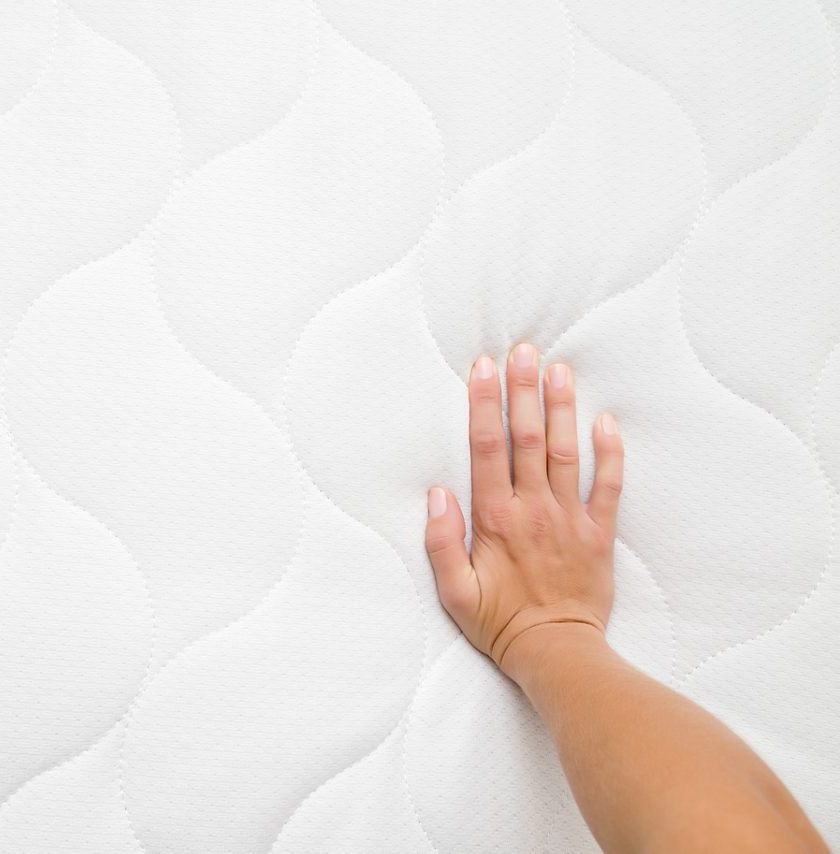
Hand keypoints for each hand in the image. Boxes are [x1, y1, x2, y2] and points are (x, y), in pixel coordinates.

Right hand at [424, 343, 623, 679]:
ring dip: (563, 408)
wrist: (556, 653)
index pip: (488, 447)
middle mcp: (533, 509)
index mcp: (495, 518)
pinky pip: (609, 486)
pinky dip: (611, 453)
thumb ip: (441, 543)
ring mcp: (570, 518)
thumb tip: (437, 495)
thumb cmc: (500, 624)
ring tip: (559, 370)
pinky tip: (606, 422)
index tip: (484, 368)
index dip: (484, 404)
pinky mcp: (598, 534)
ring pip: (567, 451)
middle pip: (529, 437)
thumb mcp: (454, 592)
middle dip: (524, 390)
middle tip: (524, 350)